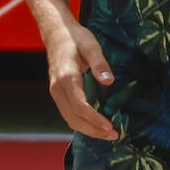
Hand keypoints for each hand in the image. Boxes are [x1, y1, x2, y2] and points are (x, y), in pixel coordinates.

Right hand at [45, 22, 117, 140]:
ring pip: (69, 118)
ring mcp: (55, 92)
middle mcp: (58, 89)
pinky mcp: (58, 92)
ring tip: (107, 134)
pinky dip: (81, 122)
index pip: (80, 107)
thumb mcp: (92, 46)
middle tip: (113, 135)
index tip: (110, 127)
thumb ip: (100, 64)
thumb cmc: (76, 38)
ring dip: (87, 129)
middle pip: (73, 118)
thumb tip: (109, 81)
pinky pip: (68, 113)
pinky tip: (95, 124)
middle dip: (93, 130)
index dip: (94, 120)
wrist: (56, 33)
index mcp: (66, 78)